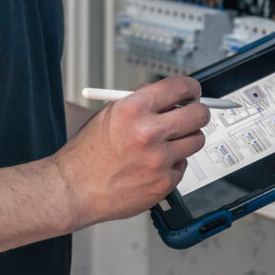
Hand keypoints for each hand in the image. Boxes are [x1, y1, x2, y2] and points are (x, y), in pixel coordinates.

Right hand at [51, 76, 209, 227]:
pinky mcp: (163, 182)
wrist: (76, 187)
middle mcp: (148, 132)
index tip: (193, 91)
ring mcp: (159, 159)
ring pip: (196, 140)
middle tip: (193, 115)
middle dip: (198, 112)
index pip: (180, 87)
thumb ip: (142, 101)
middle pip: (198, 115)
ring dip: (187, 139)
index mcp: (134, 108)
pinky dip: (173, 163)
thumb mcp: (111, 112)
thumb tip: (171, 96)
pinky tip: (153, 165)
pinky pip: (183, 165)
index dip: (191, 87)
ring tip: (168, 142)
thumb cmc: (89, 152)